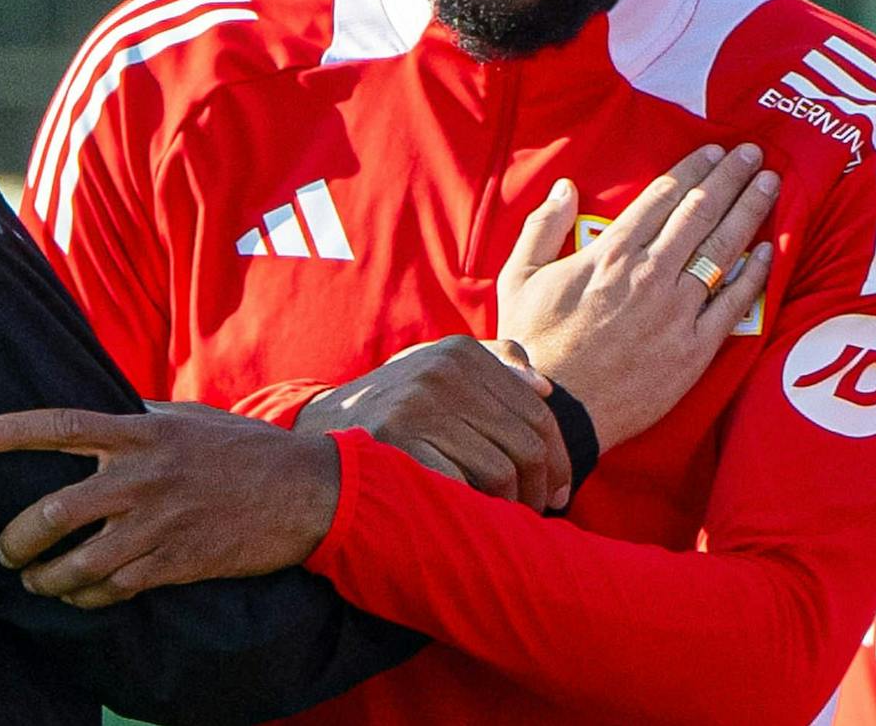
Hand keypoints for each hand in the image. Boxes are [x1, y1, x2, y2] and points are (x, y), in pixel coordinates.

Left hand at [0, 402, 338, 608]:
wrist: (302, 493)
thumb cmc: (241, 448)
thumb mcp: (187, 417)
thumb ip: (138, 417)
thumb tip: (97, 411)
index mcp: (142, 433)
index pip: (63, 428)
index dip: (12, 432)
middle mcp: (142, 479)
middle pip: (56, 512)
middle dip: (17, 538)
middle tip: (3, 548)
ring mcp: (157, 526)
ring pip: (79, 565)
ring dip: (44, 579)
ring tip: (31, 579)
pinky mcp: (174, 565)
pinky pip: (114, 589)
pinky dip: (86, 597)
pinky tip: (75, 596)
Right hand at [293, 335, 571, 511]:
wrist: (314, 437)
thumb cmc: (388, 412)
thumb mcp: (432, 373)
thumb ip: (490, 369)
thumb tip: (542, 386)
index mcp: (460, 353)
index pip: (537, 411)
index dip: (559, 457)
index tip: (561, 489)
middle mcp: (443, 372)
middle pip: (528, 442)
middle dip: (543, 486)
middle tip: (541, 513)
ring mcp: (420, 405)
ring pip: (505, 469)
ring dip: (514, 505)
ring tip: (507, 521)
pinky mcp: (401, 443)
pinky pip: (470, 487)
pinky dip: (482, 510)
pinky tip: (479, 520)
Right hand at [497, 143, 777, 449]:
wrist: (558, 410)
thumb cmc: (533, 342)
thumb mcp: (519, 278)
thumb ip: (542, 228)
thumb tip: (565, 187)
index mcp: (609, 254)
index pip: (661, 197)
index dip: (691, 169)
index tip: (713, 151)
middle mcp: (649, 274)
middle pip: (699, 213)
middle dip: (729, 177)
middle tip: (752, 153)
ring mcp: (677, 311)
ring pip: (723, 249)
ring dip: (749, 211)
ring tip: (768, 184)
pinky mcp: (695, 348)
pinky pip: (735, 304)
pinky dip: (755, 274)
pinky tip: (768, 250)